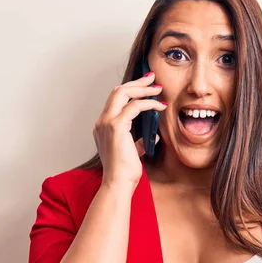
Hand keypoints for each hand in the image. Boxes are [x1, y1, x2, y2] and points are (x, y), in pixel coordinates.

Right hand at [93, 72, 166, 188]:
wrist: (119, 183)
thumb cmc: (125, 172)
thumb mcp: (132, 152)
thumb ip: (139, 142)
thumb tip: (152, 135)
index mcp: (103, 126)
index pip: (115, 100)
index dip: (131, 90)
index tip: (147, 86)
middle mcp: (101, 122)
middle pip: (117, 91)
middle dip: (137, 83)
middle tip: (153, 79)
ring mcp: (106, 123)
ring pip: (123, 93)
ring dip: (143, 89)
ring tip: (158, 89)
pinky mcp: (116, 126)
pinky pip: (134, 106)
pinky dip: (148, 103)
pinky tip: (159, 106)